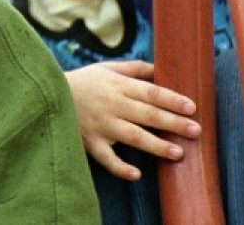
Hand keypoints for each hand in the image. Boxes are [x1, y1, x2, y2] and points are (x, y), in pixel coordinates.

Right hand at [65, 61, 200, 180]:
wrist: (47, 94)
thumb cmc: (83, 81)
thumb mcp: (106, 69)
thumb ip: (134, 69)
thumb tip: (162, 69)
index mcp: (118, 86)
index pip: (151, 92)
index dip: (172, 100)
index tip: (192, 107)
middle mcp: (112, 105)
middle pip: (148, 114)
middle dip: (173, 122)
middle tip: (196, 131)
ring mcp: (101, 125)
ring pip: (132, 136)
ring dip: (156, 145)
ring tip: (178, 153)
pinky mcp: (90, 142)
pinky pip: (106, 158)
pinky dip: (120, 167)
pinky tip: (136, 174)